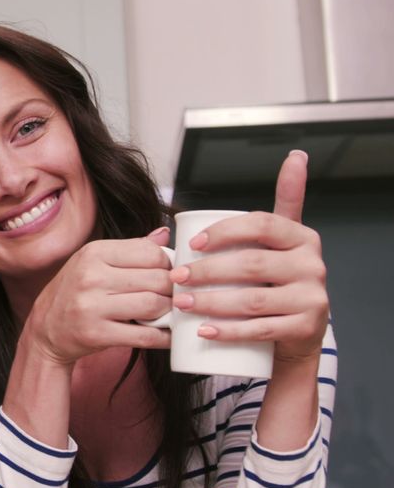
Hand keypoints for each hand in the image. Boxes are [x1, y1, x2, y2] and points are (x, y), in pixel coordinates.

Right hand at [23, 231, 172, 365]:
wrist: (46, 328)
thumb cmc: (74, 292)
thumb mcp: (94, 261)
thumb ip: (131, 249)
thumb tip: (164, 233)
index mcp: (94, 252)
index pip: (151, 252)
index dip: (168, 264)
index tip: (169, 274)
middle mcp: (91, 276)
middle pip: (157, 279)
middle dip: (172, 290)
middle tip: (173, 296)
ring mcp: (92, 306)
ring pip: (154, 305)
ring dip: (168, 312)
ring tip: (167, 312)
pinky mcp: (97, 334)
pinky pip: (145, 335)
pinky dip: (164, 337)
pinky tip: (167, 334)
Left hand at [170, 151, 328, 362]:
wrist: (298, 331)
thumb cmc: (277, 280)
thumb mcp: (281, 242)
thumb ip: (285, 202)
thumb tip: (296, 155)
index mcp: (302, 238)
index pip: (261, 224)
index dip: (224, 231)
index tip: (191, 244)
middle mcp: (312, 265)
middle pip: (251, 264)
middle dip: (206, 271)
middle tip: (175, 278)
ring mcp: (311, 298)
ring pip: (252, 300)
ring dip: (210, 302)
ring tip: (181, 303)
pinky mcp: (305, 328)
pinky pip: (260, 330)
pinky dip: (228, 332)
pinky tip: (204, 331)